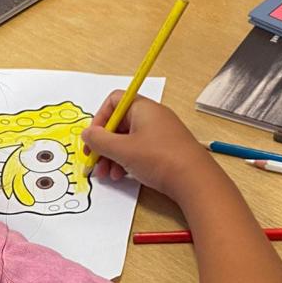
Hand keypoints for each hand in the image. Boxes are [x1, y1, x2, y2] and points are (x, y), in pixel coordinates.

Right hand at [81, 90, 217, 200]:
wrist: (195, 181)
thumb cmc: (159, 158)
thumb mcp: (123, 150)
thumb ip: (100, 141)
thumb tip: (86, 134)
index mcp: (143, 108)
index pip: (114, 101)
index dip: (100, 118)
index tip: (93, 138)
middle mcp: (152, 117)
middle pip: (119, 123)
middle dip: (103, 143)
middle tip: (94, 161)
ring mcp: (160, 134)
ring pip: (127, 139)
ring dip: (113, 155)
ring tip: (107, 174)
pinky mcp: (165, 150)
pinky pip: (139, 149)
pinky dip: (127, 160)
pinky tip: (121, 176)